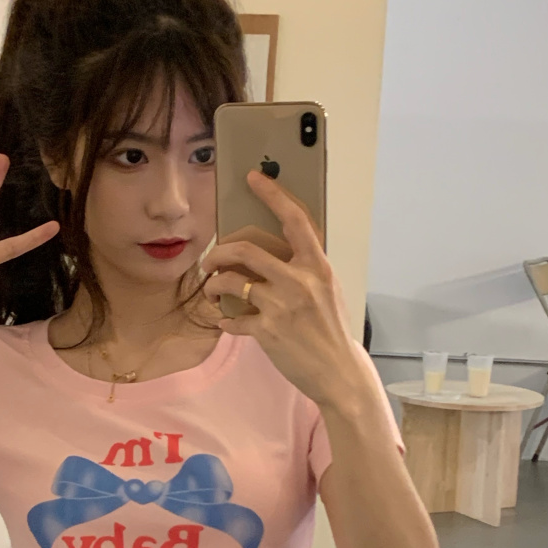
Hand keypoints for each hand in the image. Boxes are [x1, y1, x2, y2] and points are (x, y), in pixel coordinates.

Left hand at [200, 169, 367, 406]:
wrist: (338, 369)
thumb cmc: (331, 329)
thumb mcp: (328, 289)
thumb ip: (306, 268)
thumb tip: (276, 251)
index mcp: (316, 266)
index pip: (294, 219)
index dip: (272, 194)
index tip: (255, 178)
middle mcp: (298, 281)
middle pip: (244, 250)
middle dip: (217, 252)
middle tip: (210, 260)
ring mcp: (281, 306)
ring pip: (230, 282)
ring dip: (213, 285)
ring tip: (212, 291)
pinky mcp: (267, 331)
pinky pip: (233, 320)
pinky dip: (225, 321)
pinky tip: (226, 322)